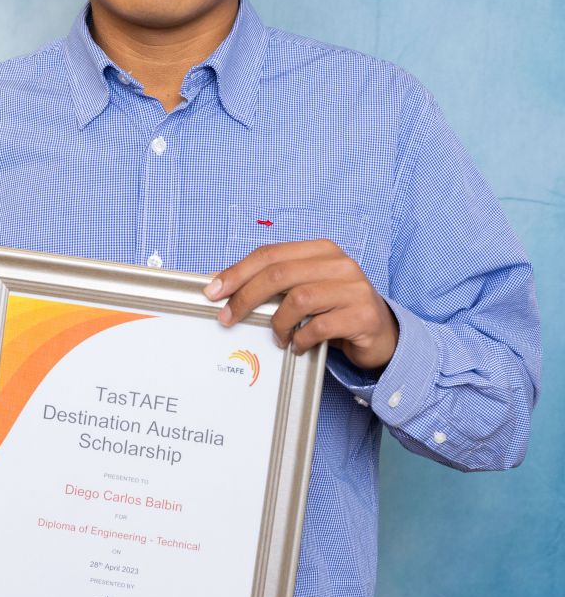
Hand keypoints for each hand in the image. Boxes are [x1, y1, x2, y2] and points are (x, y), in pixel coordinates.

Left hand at [204, 239, 398, 370]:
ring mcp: (354, 288)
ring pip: (298, 299)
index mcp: (321, 250)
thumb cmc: (336, 310)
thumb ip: (278, 284)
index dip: (238, 272)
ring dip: (278, 323)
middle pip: (279, 274)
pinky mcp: (363, 316)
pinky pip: (319, 327)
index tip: (214, 290)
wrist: (382, 333)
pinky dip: (301, 340)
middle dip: (246, 297)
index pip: (271, 254)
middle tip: (228, 318)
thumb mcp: (308, 289)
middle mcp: (339, 264)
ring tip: (278, 336)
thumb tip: (227, 287)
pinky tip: (298, 346)